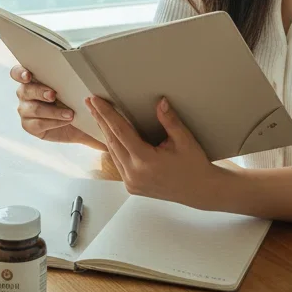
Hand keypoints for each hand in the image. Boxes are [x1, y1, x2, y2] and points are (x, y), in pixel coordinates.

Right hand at [9, 65, 105, 150]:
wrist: (82, 124)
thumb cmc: (76, 100)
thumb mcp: (76, 88)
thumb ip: (72, 77)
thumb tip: (84, 60)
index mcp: (32, 79)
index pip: (17, 73)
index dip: (20, 73)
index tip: (28, 75)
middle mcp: (25, 94)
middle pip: (25, 90)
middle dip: (39, 91)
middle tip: (53, 95)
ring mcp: (25, 110)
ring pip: (32, 109)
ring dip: (51, 111)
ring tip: (69, 114)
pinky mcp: (29, 125)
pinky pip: (37, 124)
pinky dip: (52, 122)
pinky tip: (64, 121)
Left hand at [86, 95, 221, 209]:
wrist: (199, 191)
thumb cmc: (194, 166)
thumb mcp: (184, 140)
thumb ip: (169, 121)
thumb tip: (160, 102)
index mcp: (145, 161)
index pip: (120, 131)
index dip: (107, 114)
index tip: (96, 101)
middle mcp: (134, 173)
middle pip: (112, 140)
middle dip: (101, 120)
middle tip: (91, 103)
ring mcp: (131, 182)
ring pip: (112, 152)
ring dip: (105, 132)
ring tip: (98, 115)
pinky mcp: (132, 186)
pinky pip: (118, 162)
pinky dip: (114, 146)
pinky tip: (110, 135)